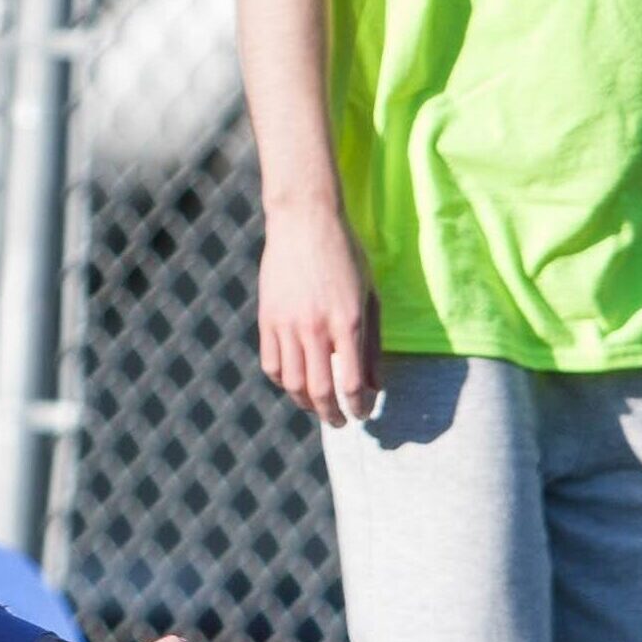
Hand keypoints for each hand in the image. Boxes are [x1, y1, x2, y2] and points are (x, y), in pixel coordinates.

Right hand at [258, 202, 380, 426]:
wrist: (304, 220)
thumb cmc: (345, 256)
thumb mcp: (369, 295)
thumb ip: (372, 343)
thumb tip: (375, 387)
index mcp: (348, 322)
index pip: (353, 384)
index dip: (359, 407)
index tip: (363, 414)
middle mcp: (316, 328)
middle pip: (320, 392)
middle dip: (332, 415)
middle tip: (340, 422)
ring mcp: (287, 325)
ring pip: (292, 385)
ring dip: (306, 404)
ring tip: (318, 407)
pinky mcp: (267, 319)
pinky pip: (272, 365)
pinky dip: (283, 382)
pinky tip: (295, 382)